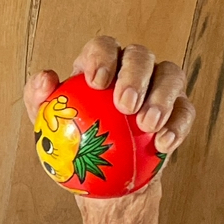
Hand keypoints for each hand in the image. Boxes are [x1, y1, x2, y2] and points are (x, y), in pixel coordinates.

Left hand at [25, 36, 194, 160]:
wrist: (105, 178)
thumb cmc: (74, 143)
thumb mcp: (47, 123)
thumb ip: (39, 98)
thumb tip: (46, 78)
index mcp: (101, 64)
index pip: (104, 46)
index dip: (103, 57)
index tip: (97, 82)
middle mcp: (133, 68)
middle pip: (141, 55)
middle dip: (135, 75)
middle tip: (125, 105)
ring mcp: (160, 87)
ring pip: (171, 75)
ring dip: (161, 98)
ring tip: (147, 125)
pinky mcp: (178, 111)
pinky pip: (185, 110)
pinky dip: (178, 124)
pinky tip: (163, 143)